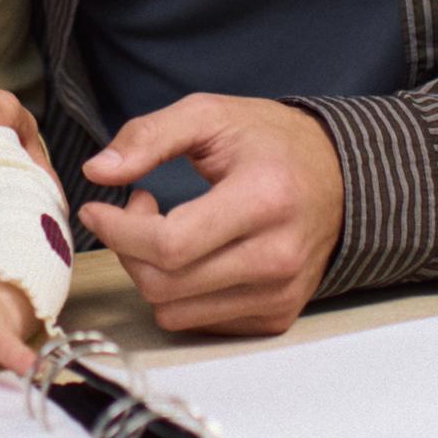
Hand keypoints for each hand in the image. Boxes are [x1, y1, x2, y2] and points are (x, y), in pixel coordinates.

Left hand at [77, 95, 344, 334]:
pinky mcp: (277, 316)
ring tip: (166, 229)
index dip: (118, 230)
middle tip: (138, 206)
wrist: (340, 177)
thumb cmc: (271, 142)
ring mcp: (280, 294)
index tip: (97, 208)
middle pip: (165, 284)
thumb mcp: (210, 115)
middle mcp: (278, 257)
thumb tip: (97, 171)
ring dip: (150, 272)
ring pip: (174, 312)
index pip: (171, 244)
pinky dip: (178, 293)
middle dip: (129, 247)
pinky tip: (191, 254)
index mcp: (264, 200)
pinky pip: (198, 322)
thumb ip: (149, 136)